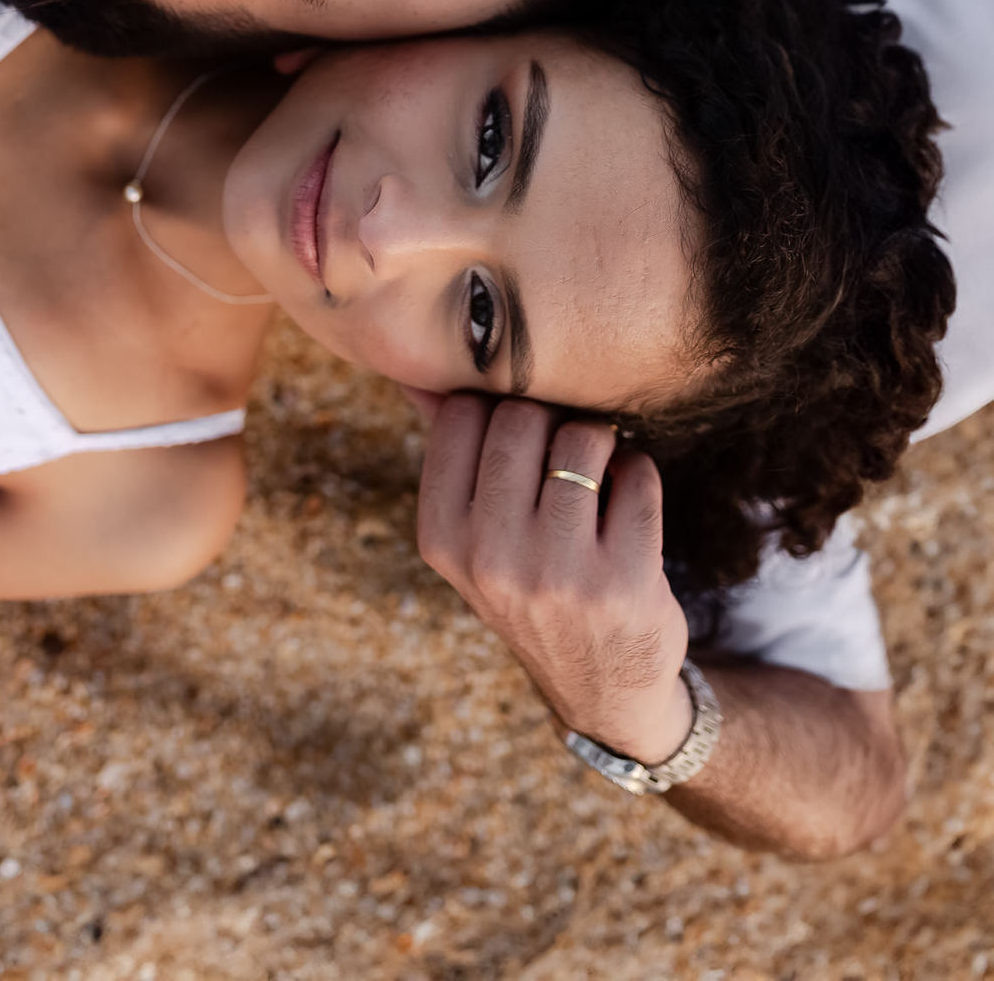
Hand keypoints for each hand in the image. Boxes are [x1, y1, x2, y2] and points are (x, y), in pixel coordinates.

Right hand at [417, 395, 691, 765]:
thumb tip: (425, 371)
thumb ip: (452, 456)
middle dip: (551, 417)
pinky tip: (626, 503)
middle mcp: (490, 557)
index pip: (460, 413)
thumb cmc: (532, 588)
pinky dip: (638, 473)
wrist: (603, 692)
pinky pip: (638, 472)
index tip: (520, 433)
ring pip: (582, 437)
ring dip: (599, 441)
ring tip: (597, 473)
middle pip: (520, 415)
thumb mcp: (473, 541)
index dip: (497, 405)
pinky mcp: (624, 580)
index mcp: (441, 538)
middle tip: (564, 448)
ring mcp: (558, 573)